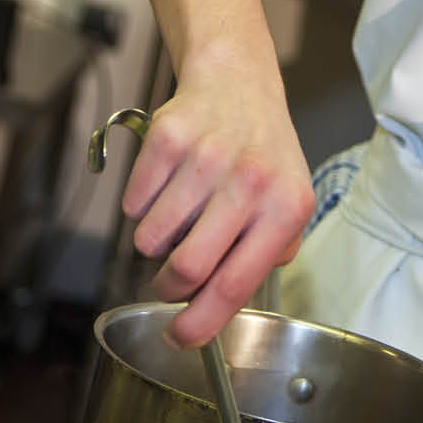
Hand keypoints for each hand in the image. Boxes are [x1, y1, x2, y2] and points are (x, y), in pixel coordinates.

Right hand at [120, 72, 314, 347]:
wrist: (237, 82)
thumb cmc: (261, 152)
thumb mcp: (288, 201)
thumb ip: (268, 254)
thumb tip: (224, 303)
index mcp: (286, 207)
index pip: (235, 284)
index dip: (200, 324)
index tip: (179, 340)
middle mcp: (250, 181)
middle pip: (186, 269)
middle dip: (168, 288)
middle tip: (169, 282)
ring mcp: (208, 157)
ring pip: (152, 239)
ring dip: (155, 241)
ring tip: (179, 216)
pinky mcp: (167, 138)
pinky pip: (134, 204)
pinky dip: (142, 206)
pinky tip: (168, 184)